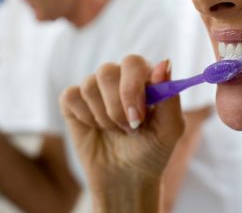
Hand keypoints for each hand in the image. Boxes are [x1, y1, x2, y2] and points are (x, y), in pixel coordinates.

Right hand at [60, 55, 184, 198]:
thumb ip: (170, 96)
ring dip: (103, 116)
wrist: (126, 179)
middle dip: (116, 107)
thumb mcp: (170, 129)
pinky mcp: (73, 101)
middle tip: (128, 128)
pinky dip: (84, 117)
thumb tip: (164, 63)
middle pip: (107, 71)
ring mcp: (95, 87)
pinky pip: (71, 96)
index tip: (138, 116)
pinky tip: (95, 128)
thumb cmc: (151, 151)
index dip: (132, 87)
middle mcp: (119, 77)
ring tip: (115, 130)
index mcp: (144, 77)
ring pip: (89, 85)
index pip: (132, 62)